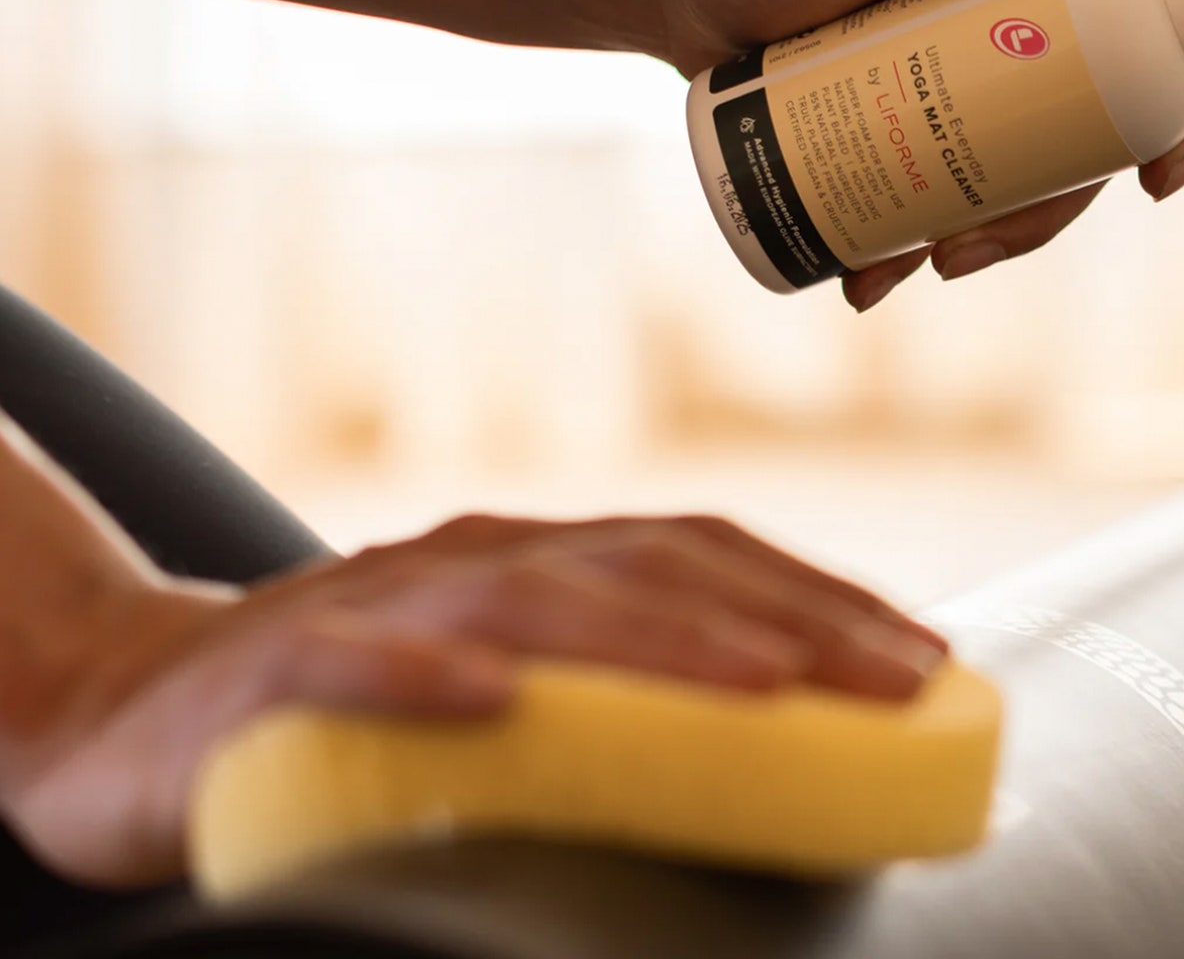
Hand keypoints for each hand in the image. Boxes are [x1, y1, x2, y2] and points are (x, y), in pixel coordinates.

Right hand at [4, 513, 944, 887]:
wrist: (130, 706)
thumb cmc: (350, 710)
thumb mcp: (497, 690)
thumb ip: (604, 701)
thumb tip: (766, 760)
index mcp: (538, 561)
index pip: (701, 553)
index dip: (816, 594)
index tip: (924, 656)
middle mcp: (476, 559)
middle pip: (648, 566)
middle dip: (784, 618)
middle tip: (898, 678)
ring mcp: (379, 600)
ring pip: (530, 602)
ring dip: (655, 637)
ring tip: (762, 682)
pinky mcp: (273, 666)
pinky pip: (351, 661)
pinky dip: (423, 673)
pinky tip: (495, 702)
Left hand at [656, 0, 1183, 308]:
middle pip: (1165, 55)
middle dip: (1181, 129)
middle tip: (1156, 186)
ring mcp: (998, 55)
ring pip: (1074, 146)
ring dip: (1034, 220)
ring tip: (938, 261)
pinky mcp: (946, 112)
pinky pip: (989, 185)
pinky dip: (955, 239)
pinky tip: (881, 273)